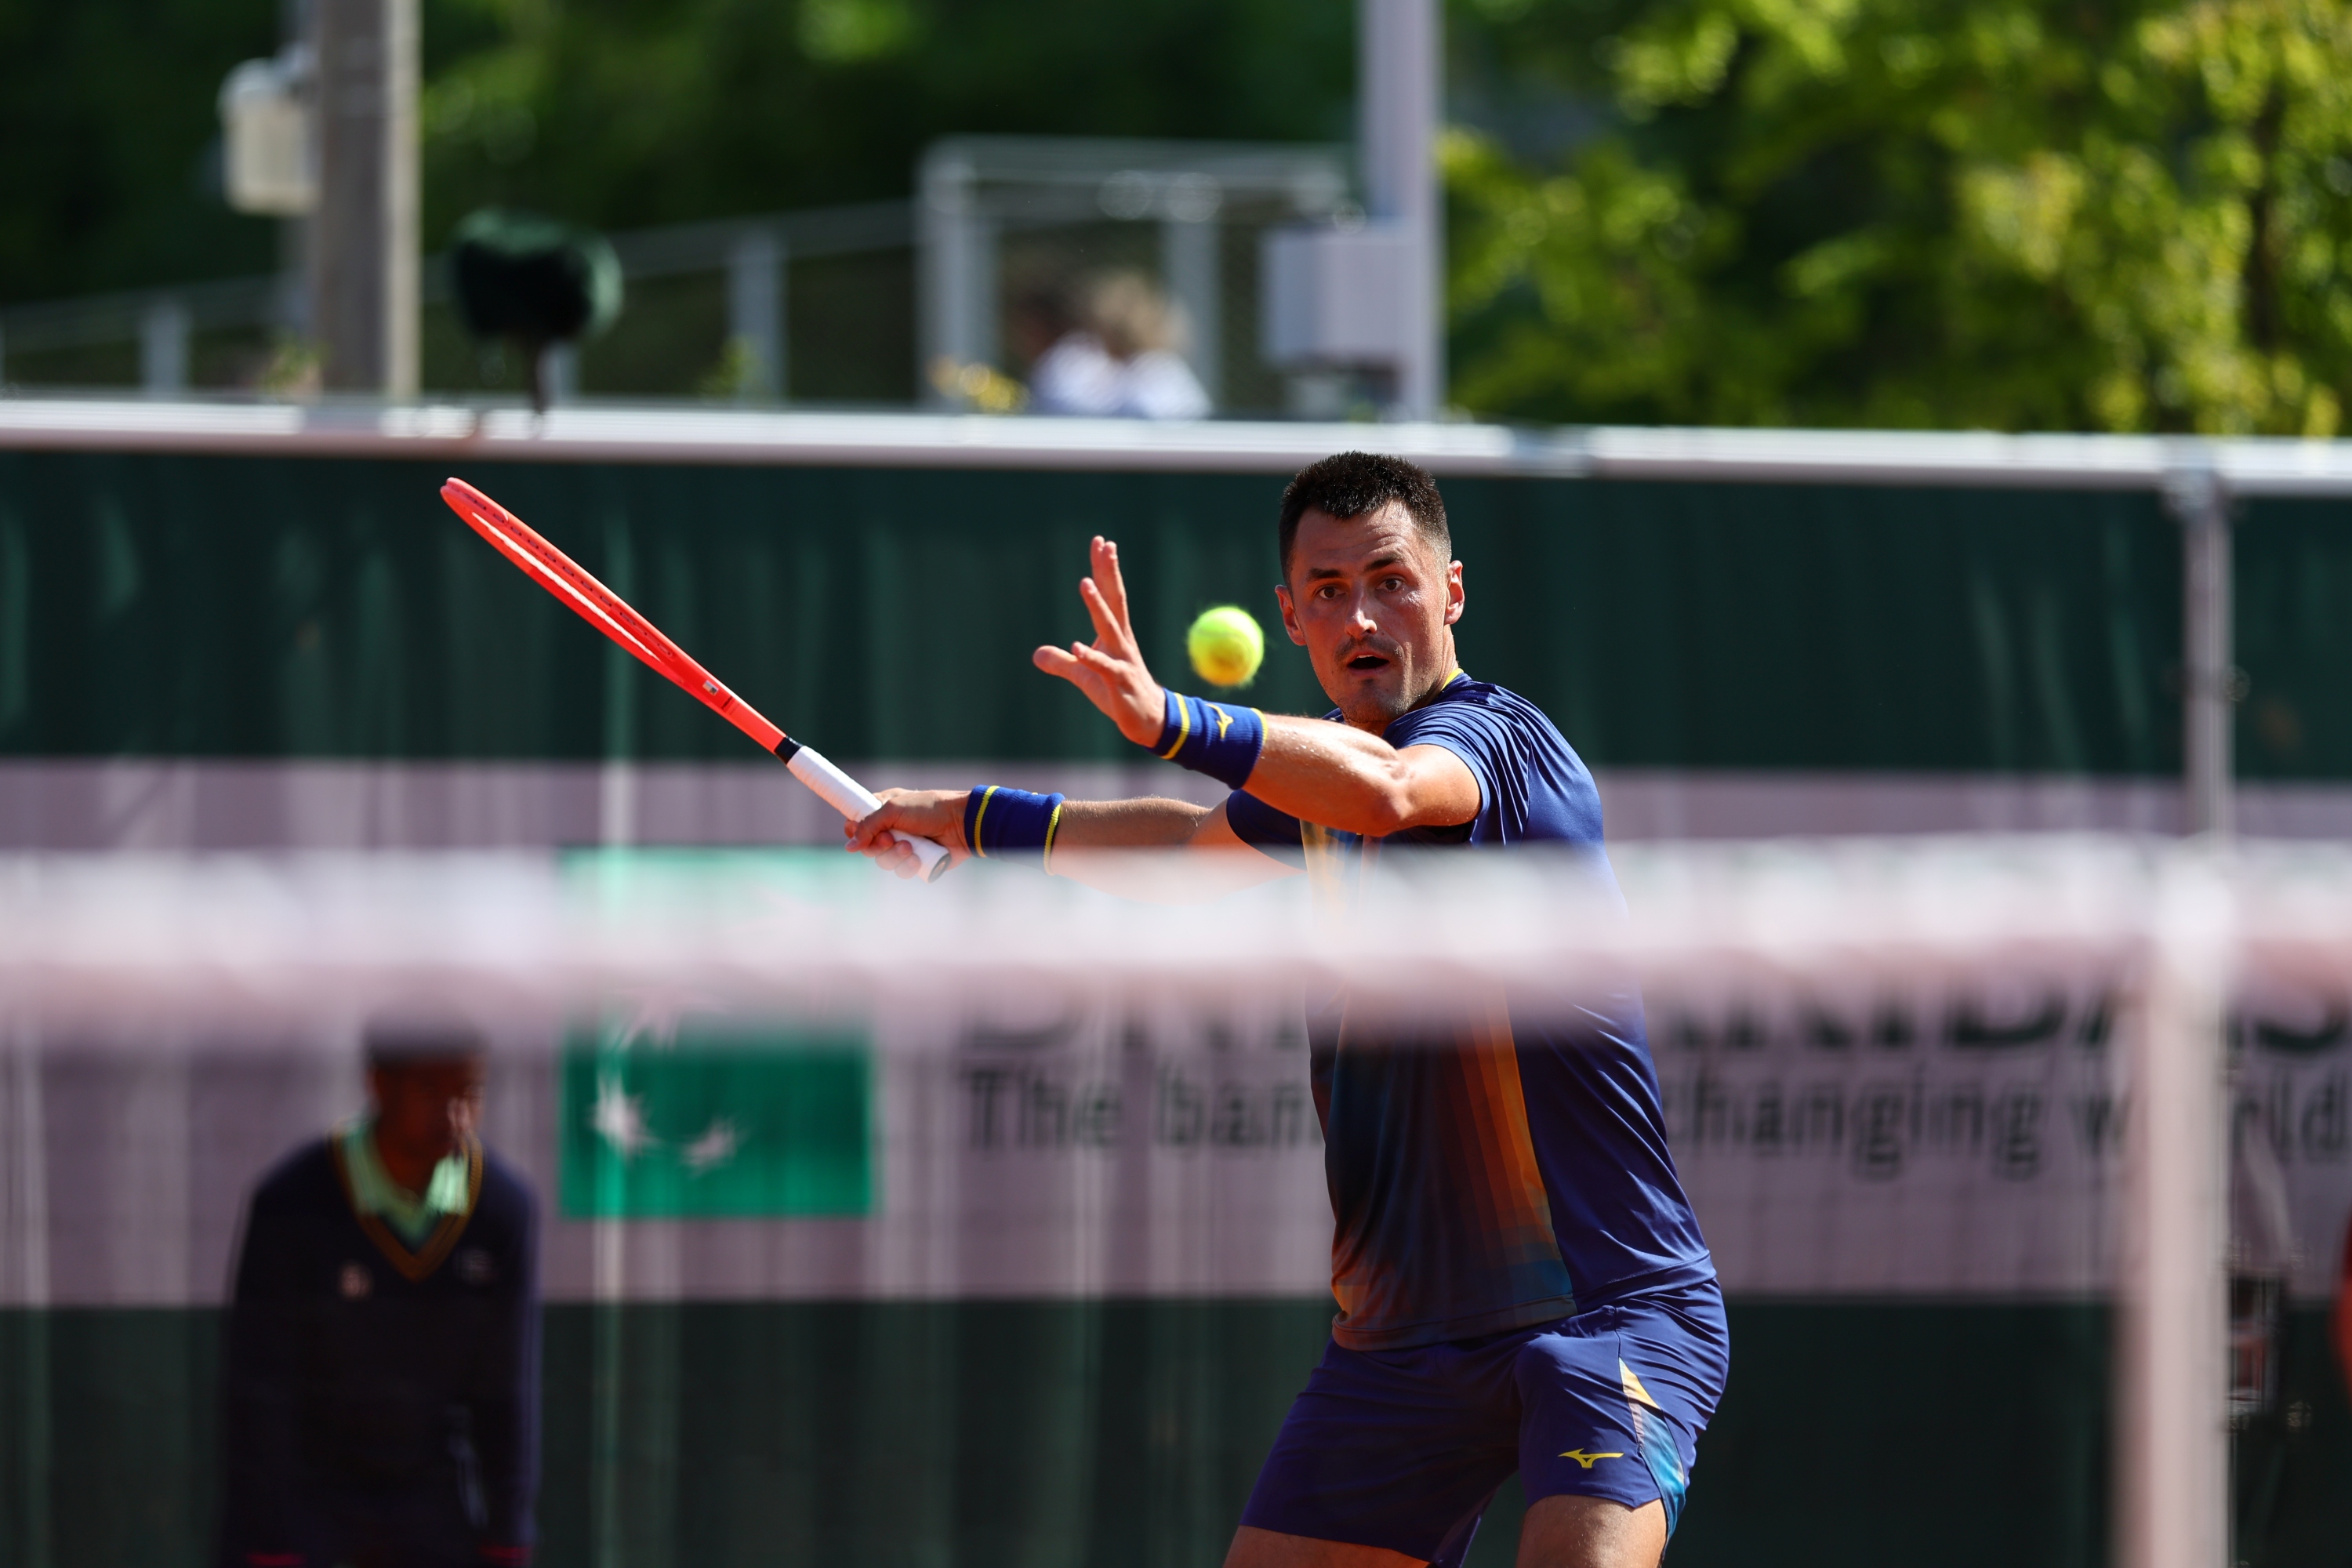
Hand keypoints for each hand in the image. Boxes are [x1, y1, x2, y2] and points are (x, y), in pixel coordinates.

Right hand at [845, 788, 970, 878]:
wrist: (961, 824)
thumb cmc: (929, 809)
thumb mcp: (893, 809)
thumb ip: (868, 826)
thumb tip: (849, 846)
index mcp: (884, 809)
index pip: (858, 823)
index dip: (855, 831)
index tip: (858, 834)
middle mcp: (892, 827)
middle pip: (868, 846)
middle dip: (878, 846)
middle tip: (890, 840)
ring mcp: (905, 845)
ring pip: (884, 861)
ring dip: (894, 856)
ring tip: (910, 848)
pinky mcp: (917, 861)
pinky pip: (901, 871)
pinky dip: (908, 867)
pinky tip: (918, 859)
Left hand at [1033, 536, 1164, 746]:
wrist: (1148, 721)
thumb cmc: (1118, 694)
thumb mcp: (1083, 676)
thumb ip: (1062, 662)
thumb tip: (1036, 655)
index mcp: (1115, 635)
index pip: (1109, 595)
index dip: (1104, 569)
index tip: (1101, 542)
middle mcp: (1122, 641)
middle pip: (1114, 600)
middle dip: (1108, 572)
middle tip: (1106, 545)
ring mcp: (1122, 660)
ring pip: (1109, 627)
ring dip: (1097, 605)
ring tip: (1084, 582)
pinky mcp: (1119, 682)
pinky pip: (1104, 666)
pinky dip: (1091, 656)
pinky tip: (1076, 647)